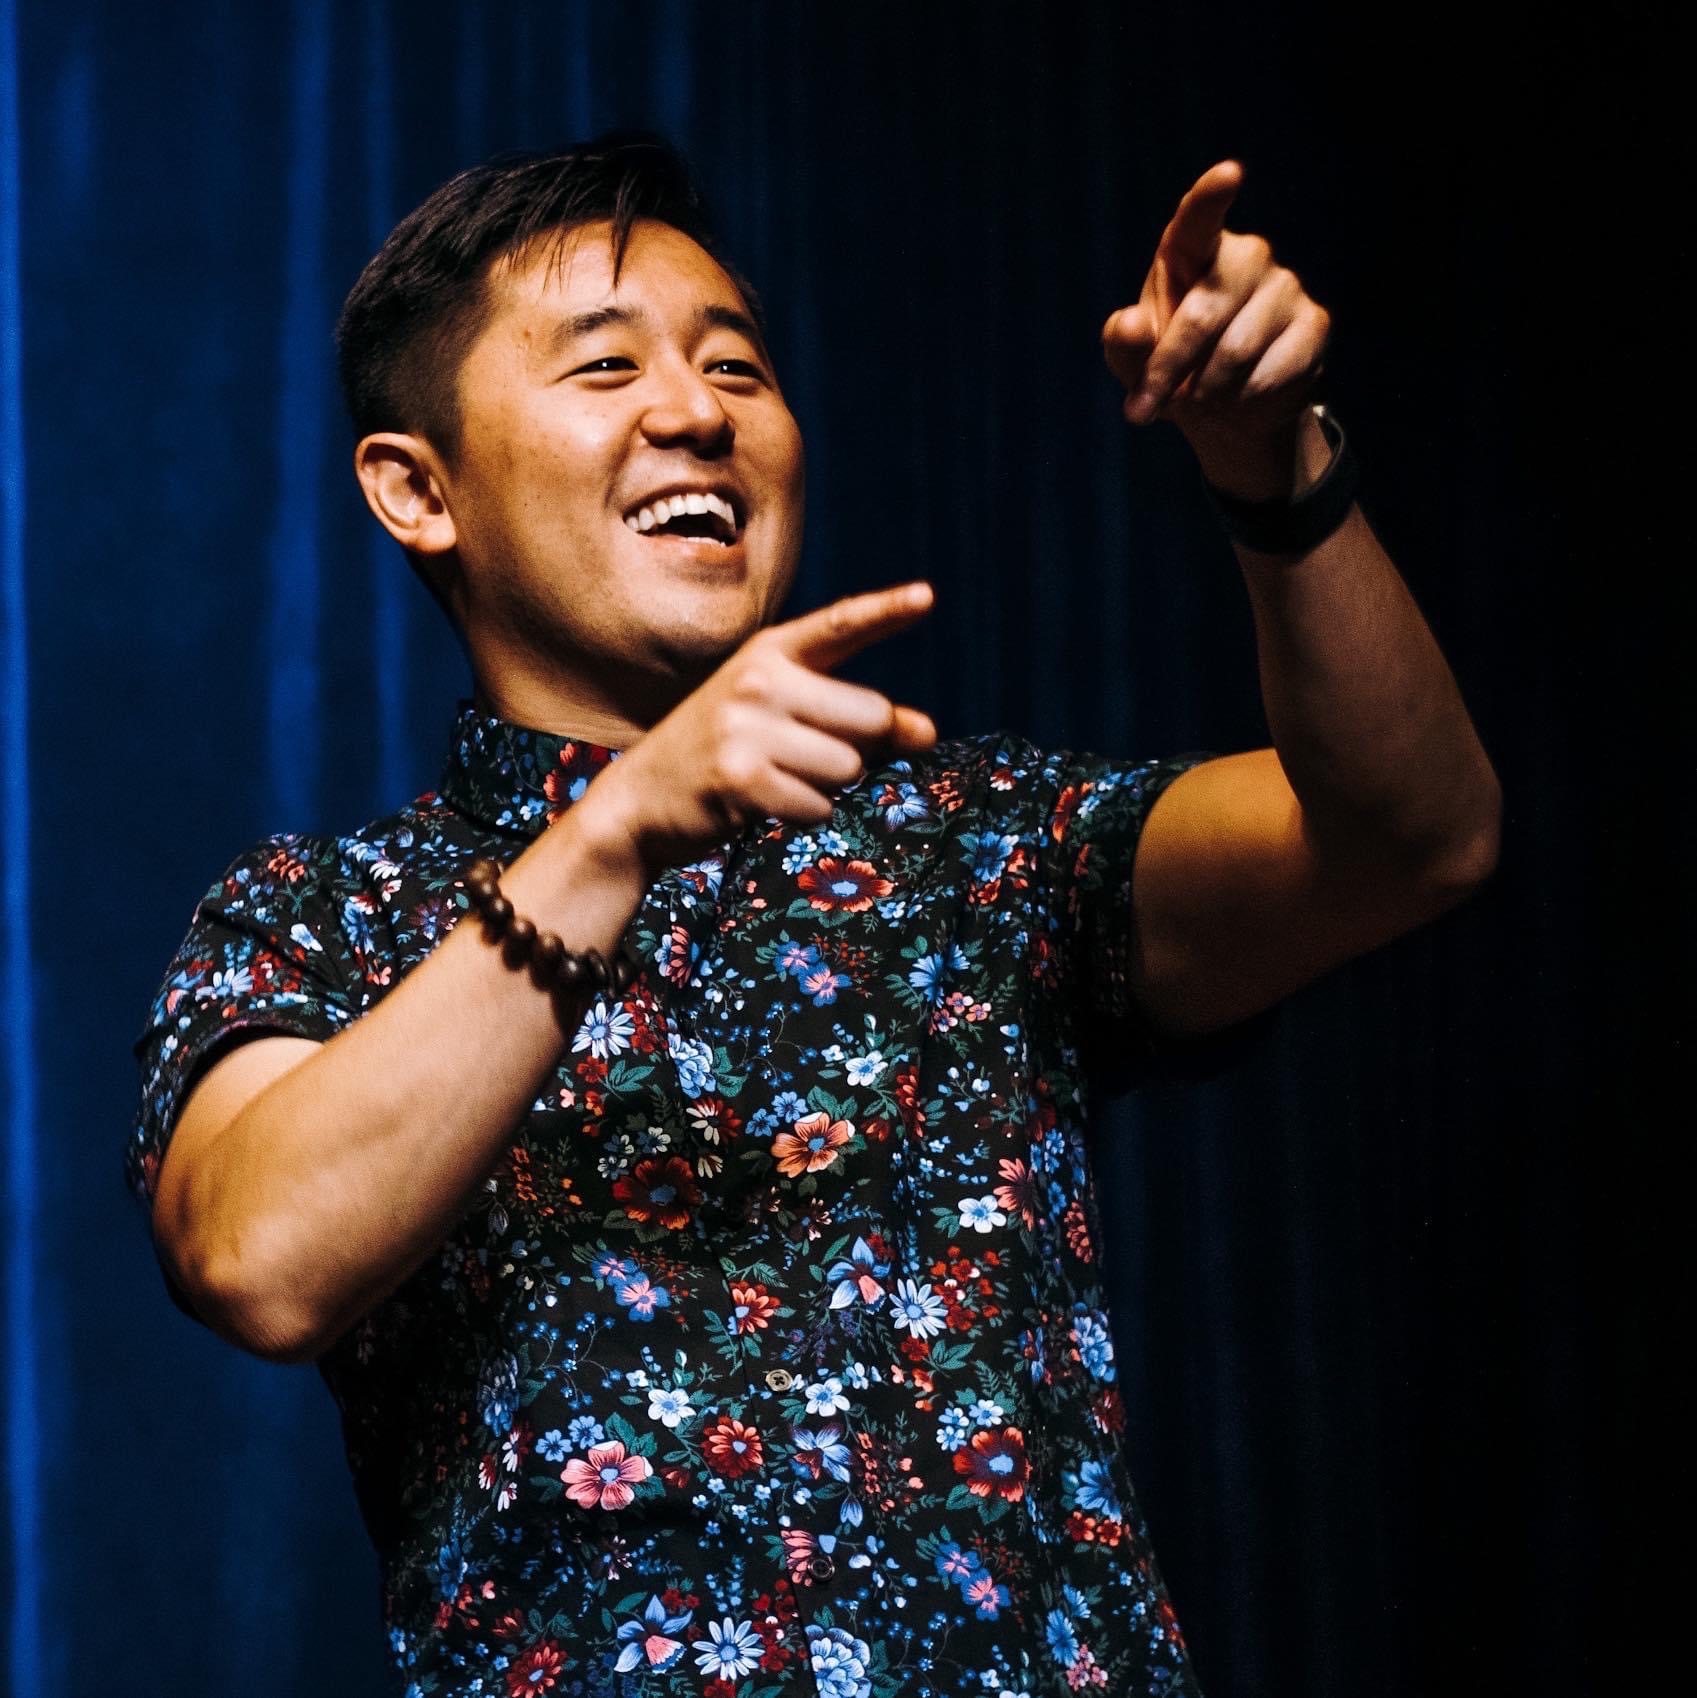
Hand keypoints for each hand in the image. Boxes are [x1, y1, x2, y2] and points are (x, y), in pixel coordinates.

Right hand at [575, 582, 938, 881]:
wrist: (642, 798)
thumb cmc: (731, 753)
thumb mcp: (788, 719)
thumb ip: (858, 721)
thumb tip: (928, 733)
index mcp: (770, 652)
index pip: (840, 625)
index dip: (886, 612)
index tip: (927, 597)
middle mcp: (759, 679)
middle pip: (872, 717)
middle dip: (860, 748)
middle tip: (804, 755)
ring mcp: (745, 727)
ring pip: (849, 768)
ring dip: (826, 786)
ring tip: (774, 776)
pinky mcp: (740, 778)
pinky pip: (819, 807)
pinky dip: (802, 814)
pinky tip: (760, 802)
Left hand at [1102, 161, 1330, 476]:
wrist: (1226, 408)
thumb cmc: (1171, 367)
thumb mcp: (1133, 360)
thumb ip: (1124, 343)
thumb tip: (1130, 325)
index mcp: (1192, 250)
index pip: (1199, 217)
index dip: (1212, 196)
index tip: (1228, 173)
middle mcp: (1246, 255)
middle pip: (1205, 313)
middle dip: (1168, 369)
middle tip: (1143, 408)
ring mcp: (1286, 286)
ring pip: (1237, 350)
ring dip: (1205, 391)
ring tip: (1197, 399)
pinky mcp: (1315, 323)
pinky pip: (1272, 371)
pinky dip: (1243, 399)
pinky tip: (1238, 398)